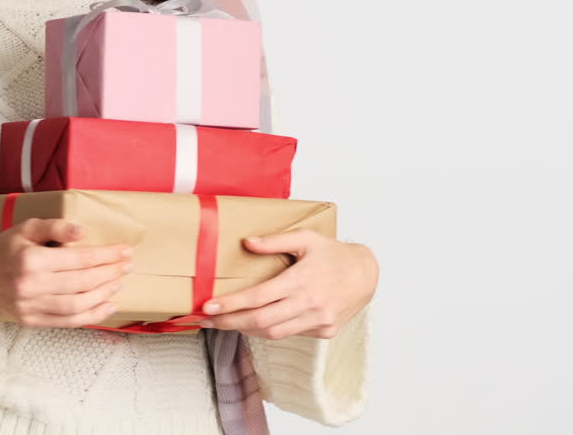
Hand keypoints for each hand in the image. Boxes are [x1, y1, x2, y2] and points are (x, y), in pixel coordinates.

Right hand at [0, 218, 133, 327]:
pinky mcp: (31, 320)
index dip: (106, 256)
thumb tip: (82, 232)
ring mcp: (30, 306)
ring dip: (103, 295)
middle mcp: (30, 285)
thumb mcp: (28, 227)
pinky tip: (106, 305)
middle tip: (126, 266)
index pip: (79, 259)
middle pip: (81, 283)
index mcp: (31, 259)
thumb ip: (56, 227)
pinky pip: (67, 322)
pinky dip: (91, 316)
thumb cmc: (6, 247)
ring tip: (118, 283)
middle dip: (109, 274)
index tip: (124, 251)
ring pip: (77, 306)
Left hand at [198, 229, 377, 340]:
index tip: (208, 307)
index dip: (230, 305)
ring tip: (225, 322)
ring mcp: (318, 320)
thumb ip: (275, 241)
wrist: (367, 273)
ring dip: (246, 330)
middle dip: (229, 322)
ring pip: (274, 333)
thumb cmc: (333, 253)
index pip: (258, 297)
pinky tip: (256, 323)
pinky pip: (290, 335)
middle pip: (260, 321)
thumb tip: (247, 243)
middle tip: (206, 320)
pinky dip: (270, 330)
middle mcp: (309, 303)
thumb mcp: (306, 238)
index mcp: (301, 280)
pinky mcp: (325, 331)